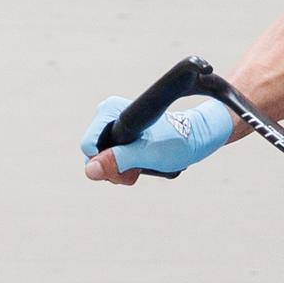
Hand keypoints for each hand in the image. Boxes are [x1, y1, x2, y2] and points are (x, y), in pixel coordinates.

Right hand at [81, 95, 233, 183]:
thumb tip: (89, 170)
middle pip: (94, 157)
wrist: (195, 137)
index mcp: (109, 110)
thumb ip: (118, 160)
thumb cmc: (176, 141)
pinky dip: (127, 169)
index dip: (106, 162)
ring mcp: (112, 128)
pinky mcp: (119, 139)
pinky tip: (143, 165)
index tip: (130, 163)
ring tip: (145, 165)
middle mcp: (106, 116)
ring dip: (123, 171)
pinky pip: (112, 163)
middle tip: (140, 167)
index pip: (88, 147)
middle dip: (116, 169)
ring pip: (102, 163)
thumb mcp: (147, 154)